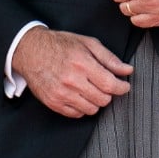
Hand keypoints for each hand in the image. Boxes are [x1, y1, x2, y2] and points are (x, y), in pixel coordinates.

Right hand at [11, 26, 131, 117]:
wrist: (31, 51)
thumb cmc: (61, 45)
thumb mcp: (88, 43)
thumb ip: (109, 58)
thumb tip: (128, 70)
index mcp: (83, 64)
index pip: (110, 85)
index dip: (122, 87)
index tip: (125, 86)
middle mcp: (72, 81)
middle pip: (103, 99)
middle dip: (109, 93)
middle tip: (105, 85)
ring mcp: (61, 94)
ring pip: (91, 109)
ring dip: (96, 101)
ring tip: (92, 89)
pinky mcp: (53, 103)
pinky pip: (76, 114)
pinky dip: (82, 107)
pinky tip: (80, 95)